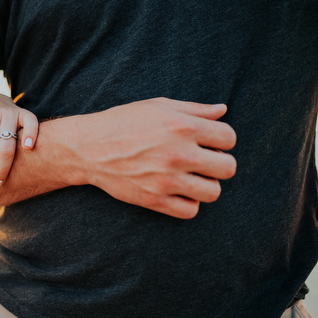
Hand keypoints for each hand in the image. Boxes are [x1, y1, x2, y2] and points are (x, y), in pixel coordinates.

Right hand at [63, 97, 236, 218]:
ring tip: (191, 177)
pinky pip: (191, 210)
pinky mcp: (154, 199)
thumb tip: (223, 110)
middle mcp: (179, 153)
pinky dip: (188, 202)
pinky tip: (177, 191)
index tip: (208, 142)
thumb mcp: (158, 107)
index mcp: (183, 126)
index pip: (229, 138)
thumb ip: (194, 109)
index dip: (221, 140)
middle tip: (202, 161)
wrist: (88, 148)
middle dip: (218, 163)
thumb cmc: (123, 123)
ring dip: (206, 185)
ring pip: (213, 192)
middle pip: (228, 168)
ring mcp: (167, 179)